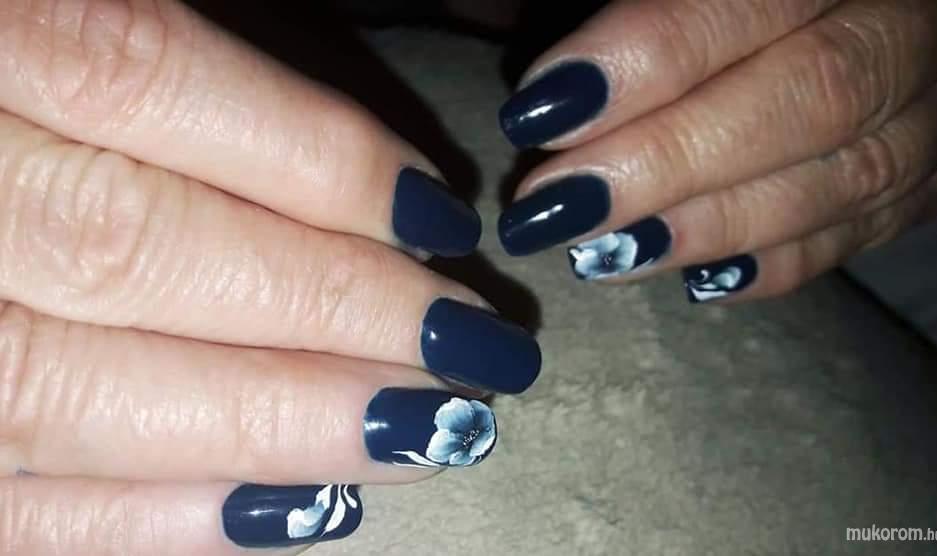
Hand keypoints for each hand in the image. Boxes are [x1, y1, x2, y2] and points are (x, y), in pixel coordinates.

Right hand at [0, 1, 538, 552]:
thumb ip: (157, 38)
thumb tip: (378, 134)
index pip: (143, 78)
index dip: (311, 159)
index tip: (438, 220)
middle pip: (132, 250)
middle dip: (327, 315)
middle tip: (472, 355)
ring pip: (68, 394)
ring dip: (270, 428)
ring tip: (419, 439)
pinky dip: (140, 523)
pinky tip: (282, 514)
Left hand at [497, 0, 936, 302]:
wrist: (857, 4)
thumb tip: (489, 35)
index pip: (756, 1)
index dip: (650, 59)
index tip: (538, 109)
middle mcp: (922, 19)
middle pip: (816, 95)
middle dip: (671, 160)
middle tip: (554, 207)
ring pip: (857, 172)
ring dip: (714, 224)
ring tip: (602, 254)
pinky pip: (883, 222)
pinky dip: (788, 258)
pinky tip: (701, 280)